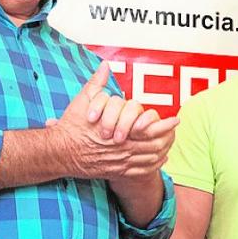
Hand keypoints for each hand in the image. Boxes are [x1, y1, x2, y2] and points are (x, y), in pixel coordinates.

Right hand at [49, 62, 178, 179]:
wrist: (58, 152)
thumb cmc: (71, 127)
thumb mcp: (84, 101)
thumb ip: (96, 84)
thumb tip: (104, 66)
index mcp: (120, 131)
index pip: (150, 128)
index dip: (166, 124)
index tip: (177, 119)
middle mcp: (123, 149)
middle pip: (155, 145)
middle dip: (169, 138)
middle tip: (178, 132)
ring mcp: (120, 162)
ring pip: (150, 159)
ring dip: (163, 151)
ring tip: (172, 143)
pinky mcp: (115, 172)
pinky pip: (140, 170)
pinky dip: (153, 165)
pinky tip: (159, 159)